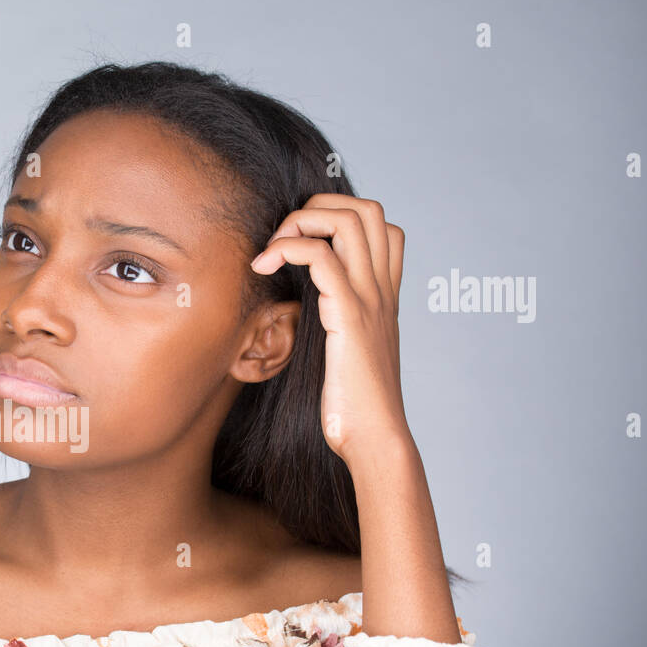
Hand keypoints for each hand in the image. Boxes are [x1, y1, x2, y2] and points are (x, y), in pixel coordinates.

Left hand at [250, 194, 412, 465]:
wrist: (375, 439)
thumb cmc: (354, 408)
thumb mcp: (346, 356)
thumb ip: (335, 328)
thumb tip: (304, 318)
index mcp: (383, 297)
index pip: (382, 228)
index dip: (339, 218)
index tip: (299, 245)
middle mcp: (381, 291)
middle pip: (368, 209)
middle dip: (318, 207)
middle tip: (282, 238)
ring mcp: (369, 300)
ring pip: (348, 221)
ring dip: (300, 221)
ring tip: (271, 250)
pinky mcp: (349, 317)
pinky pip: (321, 258)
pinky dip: (287, 247)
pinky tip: (263, 267)